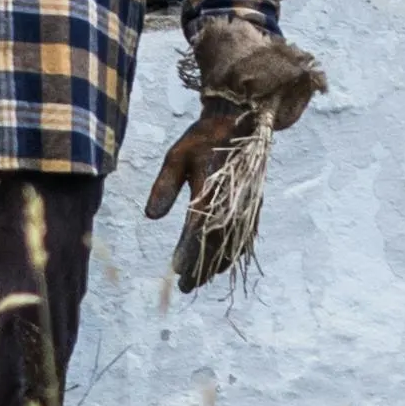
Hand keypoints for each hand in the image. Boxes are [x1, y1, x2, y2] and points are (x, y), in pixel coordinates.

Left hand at [142, 20, 324, 293]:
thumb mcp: (177, 156)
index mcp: (212, 189)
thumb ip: (165, 186)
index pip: (198, 232)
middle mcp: (231, 201)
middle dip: (202, 268)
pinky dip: (232, 252)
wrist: (242, 119)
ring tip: (200, 279)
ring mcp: (246, 205)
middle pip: (217, 245)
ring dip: (217, 264)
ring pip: (232, 244)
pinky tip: (222, 263)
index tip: (177, 274)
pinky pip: (244, 236)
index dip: (189, 256)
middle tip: (186, 286)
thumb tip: (151, 217)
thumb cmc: (204, 137)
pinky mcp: (253, 205)